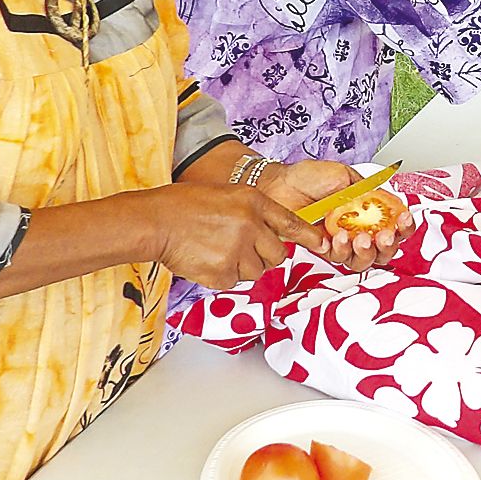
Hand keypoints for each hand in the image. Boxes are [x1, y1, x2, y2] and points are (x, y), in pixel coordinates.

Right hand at [143, 182, 330, 288]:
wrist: (156, 221)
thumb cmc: (186, 206)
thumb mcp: (228, 196)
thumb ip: (254, 213)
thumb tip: (274, 234)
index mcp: (253, 202)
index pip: (291, 223)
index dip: (310, 237)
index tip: (324, 245)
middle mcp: (250, 225)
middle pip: (277, 255)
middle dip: (264, 257)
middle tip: (241, 250)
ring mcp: (237, 251)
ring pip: (256, 272)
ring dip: (242, 267)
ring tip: (217, 251)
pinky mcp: (222, 273)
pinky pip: (234, 283)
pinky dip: (223, 277)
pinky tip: (206, 260)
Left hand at [259, 159, 404, 270]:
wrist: (278, 186)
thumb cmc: (306, 177)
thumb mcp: (344, 175)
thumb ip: (367, 189)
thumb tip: (387, 202)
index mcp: (367, 208)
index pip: (394, 223)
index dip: (404, 225)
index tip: (403, 219)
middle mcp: (357, 226)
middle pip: (384, 248)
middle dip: (389, 244)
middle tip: (384, 236)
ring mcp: (342, 240)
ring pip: (365, 259)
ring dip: (367, 251)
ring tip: (360, 239)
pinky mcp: (325, 249)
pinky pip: (341, 258)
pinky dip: (343, 249)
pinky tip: (339, 237)